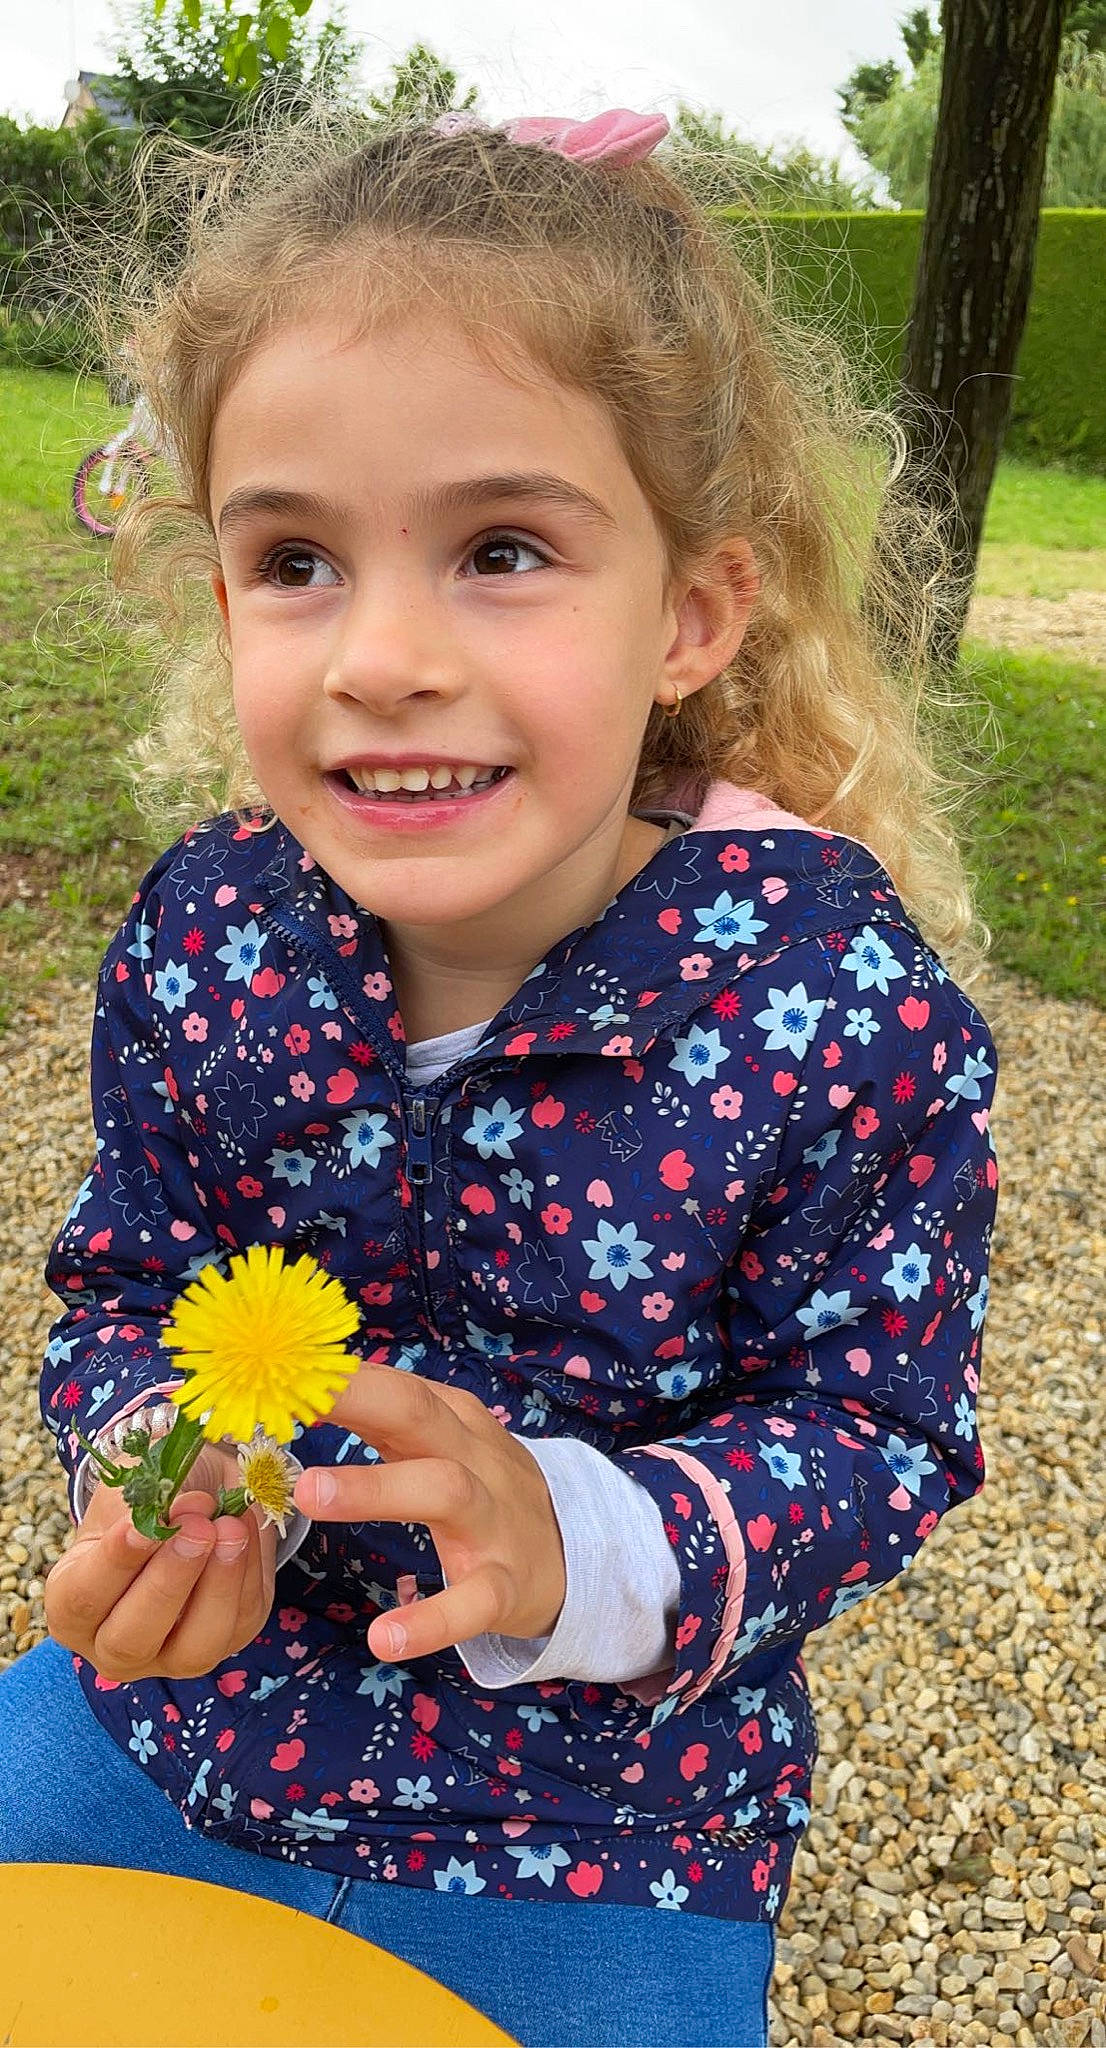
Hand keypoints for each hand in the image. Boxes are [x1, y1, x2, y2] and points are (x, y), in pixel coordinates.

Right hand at [45, 1443, 276, 1681]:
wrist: (194, 1496)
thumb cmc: (148, 1498)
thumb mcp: (132, 1490)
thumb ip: (149, 1504)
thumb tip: (188, 1511)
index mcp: (71, 1607)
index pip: (83, 1600)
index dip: (114, 1564)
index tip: (140, 1526)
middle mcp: (113, 1645)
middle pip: (131, 1641)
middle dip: (168, 1583)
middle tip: (197, 1528)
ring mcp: (171, 1654)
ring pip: (194, 1650)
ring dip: (217, 1586)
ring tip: (231, 1529)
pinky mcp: (228, 1640)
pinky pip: (242, 1621)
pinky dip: (249, 1573)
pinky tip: (247, 1529)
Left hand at [293, 1369, 566, 1663]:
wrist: (578, 1556)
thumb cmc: (486, 1492)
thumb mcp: (445, 1445)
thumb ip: (385, 1416)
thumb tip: (304, 1387)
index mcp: (453, 1421)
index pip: (392, 1384)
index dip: (335, 1376)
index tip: (275, 1367)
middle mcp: (473, 1459)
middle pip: (417, 1414)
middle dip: (354, 1400)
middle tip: (287, 1400)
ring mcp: (493, 1521)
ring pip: (442, 1490)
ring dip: (375, 1488)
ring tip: (308, 1495)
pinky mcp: (505, 1586)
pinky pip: (472, 1602)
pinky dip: (431, 1619)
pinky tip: (384, 1638)